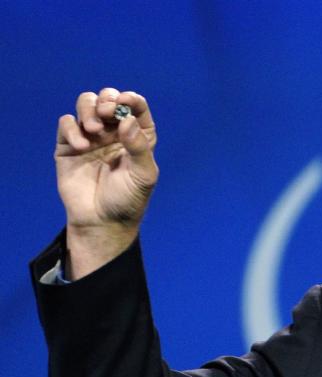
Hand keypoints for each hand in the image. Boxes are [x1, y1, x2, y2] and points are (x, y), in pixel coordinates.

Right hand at [55, 88, 158, 277]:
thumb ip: (139, 147)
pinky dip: (73, 128)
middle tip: (107, 113)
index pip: (135, 107)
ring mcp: (91, 137)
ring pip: (86, 104)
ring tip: (95, 130)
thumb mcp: (143, 175)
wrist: (102, 221)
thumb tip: (127, 120)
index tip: (126, 101)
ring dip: (88, 109)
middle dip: (107, 100)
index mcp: (137, 136)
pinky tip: (82, 146)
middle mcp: (115, 133)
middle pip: (108, 99)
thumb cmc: (128, 199)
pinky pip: (67, 123)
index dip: (131, 99)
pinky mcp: (69, 145)